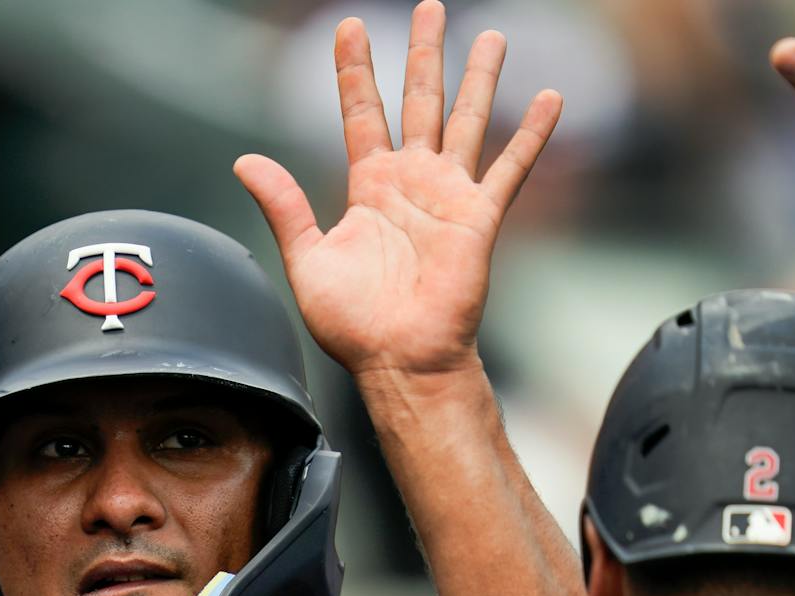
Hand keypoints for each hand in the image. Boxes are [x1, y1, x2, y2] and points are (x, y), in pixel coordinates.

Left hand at [234, 1, 560, 383]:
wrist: (400, 362)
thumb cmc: (354, 326)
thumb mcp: (307, 259)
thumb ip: (284, 206)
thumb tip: (245, 160)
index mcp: (368, 187)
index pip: (361, 112)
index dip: (354, 70)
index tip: (349, 26)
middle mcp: (411, 182)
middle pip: (418, 101)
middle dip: (423, 54)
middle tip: (428, 7)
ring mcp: (449, 196)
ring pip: (466, 120)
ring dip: (479, 78)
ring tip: (490, 36)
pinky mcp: (480, 218)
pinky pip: (510, 168)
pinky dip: (530, 134)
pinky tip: (549, 99)